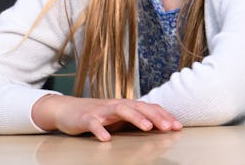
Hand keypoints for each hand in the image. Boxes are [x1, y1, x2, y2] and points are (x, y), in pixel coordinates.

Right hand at [31, 94, 182, 141]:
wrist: (67, 109)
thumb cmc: (97, 115)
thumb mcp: (118, 117)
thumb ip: (135, 119)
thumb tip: (159, 126)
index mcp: (125, 105)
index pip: (148, 107)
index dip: (163, 115)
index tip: (177, 126)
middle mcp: (116, 105)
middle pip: (138, 106)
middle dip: (155, 116)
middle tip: (168, 127)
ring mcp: (101, 111)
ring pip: (120, 110)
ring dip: (135, 118)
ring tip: (147, 127)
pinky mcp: (86, 119)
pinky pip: (94, 124)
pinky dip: (100, 130)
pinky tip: (106, 139)